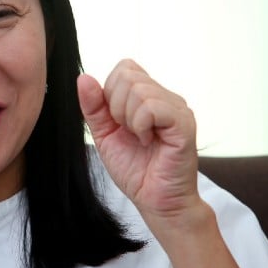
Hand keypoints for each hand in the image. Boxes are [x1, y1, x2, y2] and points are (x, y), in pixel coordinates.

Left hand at [77, 59, 199, 225]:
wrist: (154, 200)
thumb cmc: (134, 169)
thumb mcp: (105, 134)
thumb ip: (93, 106)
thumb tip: (83, 77)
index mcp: (149, 96)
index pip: (125, 67)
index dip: (110, 91)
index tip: (117, 121)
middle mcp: (166, 97)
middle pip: (128, 76)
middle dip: (116, 108)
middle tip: (129, 132)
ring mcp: (177, 109)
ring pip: (139, 90)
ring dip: (129, 120)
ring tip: (141, 139)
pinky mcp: (183, 124)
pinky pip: (152, 107)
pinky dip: (140, 126)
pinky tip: (149, 141)